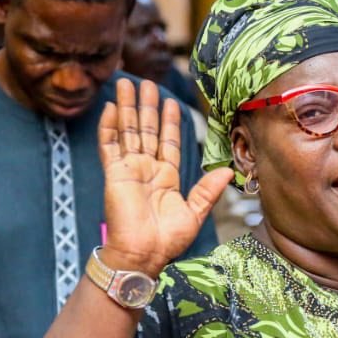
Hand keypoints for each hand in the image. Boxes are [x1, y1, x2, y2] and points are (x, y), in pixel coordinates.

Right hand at [98, 78, 232, 274]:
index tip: (170, 102)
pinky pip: (110, 146)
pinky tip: (111, 107)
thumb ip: (208, 190)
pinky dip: (109, 126)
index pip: (168, 142)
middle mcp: (147, 170)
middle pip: (146, 130)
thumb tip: (228, 171)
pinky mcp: (114, 174)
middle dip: (146, 106)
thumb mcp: (195, 212)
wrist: (143, 255)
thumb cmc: (167, 240)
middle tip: (146, 83)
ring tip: (126, 83)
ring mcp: (129, 170)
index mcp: (166, 177)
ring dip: (127, 107)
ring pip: (127, 131)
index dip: (169, 122)